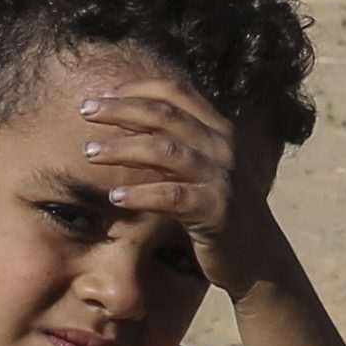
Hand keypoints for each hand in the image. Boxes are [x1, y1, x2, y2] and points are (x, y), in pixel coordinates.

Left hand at [79, 75, 278, 293]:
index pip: (177, 92)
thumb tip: (125, 121)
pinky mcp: (216, 211)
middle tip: (84, 111)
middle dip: (120, 109)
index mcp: (220, 130)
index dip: (137, 88)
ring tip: (89, 152)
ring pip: (165, 151)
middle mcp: (224, 148)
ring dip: (122, 148)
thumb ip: (174, 142)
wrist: (261, 257)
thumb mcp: (204, 167)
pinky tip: (115, 197)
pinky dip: (141, 194)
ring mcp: (222, 178)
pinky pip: (172, 197)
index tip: (104, 94)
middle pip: (166, 115)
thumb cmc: (220, 209)